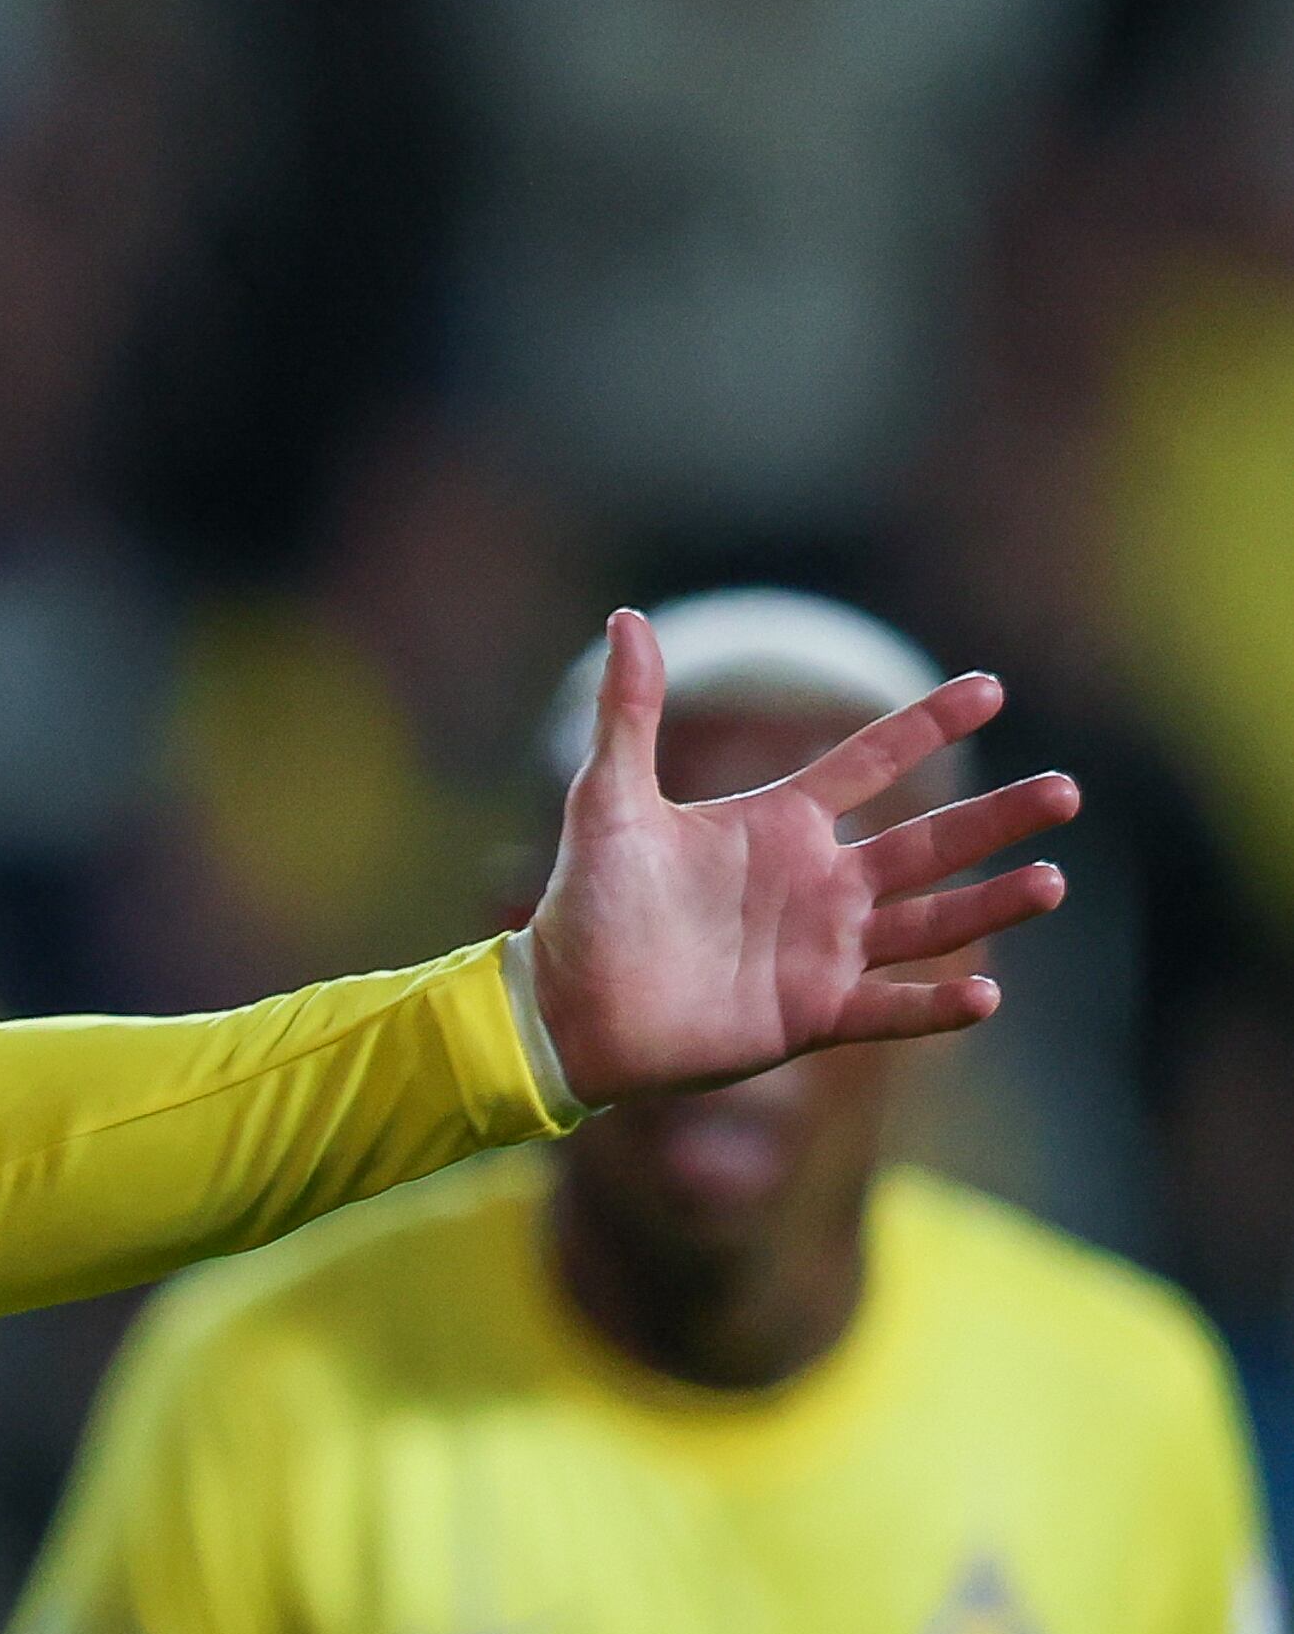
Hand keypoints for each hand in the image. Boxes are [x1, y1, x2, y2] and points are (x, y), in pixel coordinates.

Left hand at [523, 606, 1075, 1104]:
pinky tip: (988, 993)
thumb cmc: (587, 903)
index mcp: (779, 825)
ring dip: (989, 906)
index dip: (927, 725)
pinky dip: (936, 1007)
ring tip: (1052, 882)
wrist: (567, 1007)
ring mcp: (821, 951)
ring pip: (928, 923)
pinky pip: (889, 1010)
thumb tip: (625, 618)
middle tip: (1067, 791)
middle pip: (928, 844)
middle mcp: (817, 884)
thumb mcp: (608, 800)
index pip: (870, 762)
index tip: (991, 686)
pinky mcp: (812, 1016)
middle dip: (997, 818)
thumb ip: (630, 714)